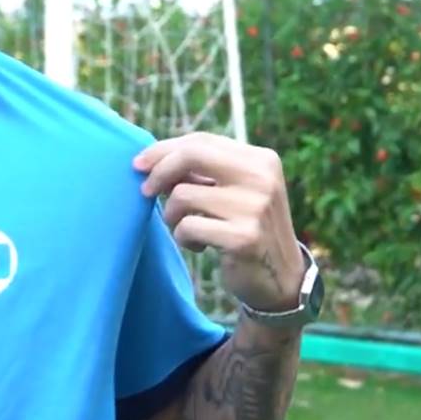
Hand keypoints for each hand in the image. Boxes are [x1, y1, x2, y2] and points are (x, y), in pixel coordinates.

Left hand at [133, 133, 304, 311]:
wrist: (281, 279)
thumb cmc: (244, 226)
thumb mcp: (233, 191)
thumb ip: (201, 171)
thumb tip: (150, 159)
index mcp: (261, 160)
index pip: (201, 141)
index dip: (163, 149)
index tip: (139, 163)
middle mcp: (262, 178)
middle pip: (191, 155)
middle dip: (159, 171)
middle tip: (145, 191)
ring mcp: (256, 207)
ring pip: (182, 195)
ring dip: (173, 215)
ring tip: (188, 227)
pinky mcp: (244, 237)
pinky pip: (188, 227)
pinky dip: (183, 238)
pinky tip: (200, 246)